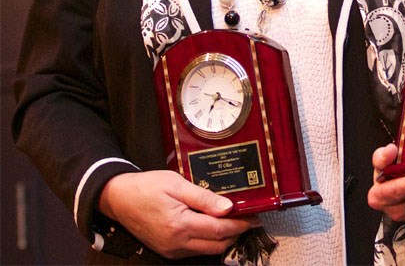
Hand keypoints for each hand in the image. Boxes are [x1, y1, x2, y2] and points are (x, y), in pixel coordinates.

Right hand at [99, 170, 259, 258]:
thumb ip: (204, 197)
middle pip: (216, 245)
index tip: (254, 217)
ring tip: (236, 221)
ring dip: (223, 239)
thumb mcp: (177, 184)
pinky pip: (195, 250)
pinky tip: (215, 226)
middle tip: (249, 219)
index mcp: (180, 225)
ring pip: (207, 250)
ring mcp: (171, 249)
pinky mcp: (168, 249)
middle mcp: (176, 243)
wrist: (119, 198)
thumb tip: (228, 207)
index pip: (219, 230)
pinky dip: (209, 240)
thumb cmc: (147, 187)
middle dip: (236, 234)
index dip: (240, 225)